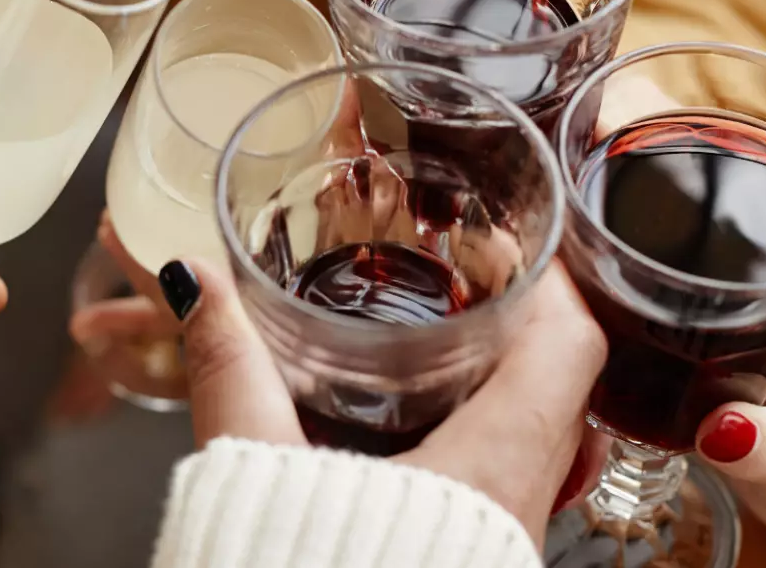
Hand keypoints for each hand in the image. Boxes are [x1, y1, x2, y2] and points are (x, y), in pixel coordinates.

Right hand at [162, 255, 607, 542]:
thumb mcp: (258, 462)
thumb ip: (230, 369)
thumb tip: (196, 286)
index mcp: (491, 463)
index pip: (570, 341)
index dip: (552, 274)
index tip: (515, 231)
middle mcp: (519, 500)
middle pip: (560, 379)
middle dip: (520, 313)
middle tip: (471, 266)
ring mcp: (506, 536)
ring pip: (540, 430)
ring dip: (504, 374)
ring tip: (445, 326)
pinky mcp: (480, 557)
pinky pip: (509, 474)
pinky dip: (481, 427)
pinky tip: (420, 416)